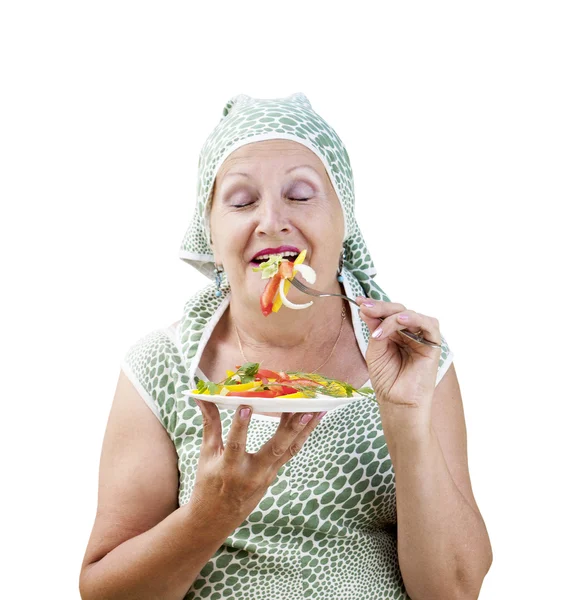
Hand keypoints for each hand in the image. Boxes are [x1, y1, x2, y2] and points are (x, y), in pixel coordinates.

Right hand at [190, 401, 325, 520]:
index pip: (235, 446)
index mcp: (229, 469)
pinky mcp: (274, 474)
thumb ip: (209, 424)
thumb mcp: (206, 454)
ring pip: (289, 450)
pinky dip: (302, 436)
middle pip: (275, 449)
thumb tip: (201, 397)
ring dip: (304, 430)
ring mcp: (267, 475)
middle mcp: (252, 474)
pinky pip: (291, 453)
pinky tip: (311, 421)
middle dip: (290, 428)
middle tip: (303, 408)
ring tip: (317, 410)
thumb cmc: (208, 483)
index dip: (240, 426)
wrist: (217, 518)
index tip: (245, 406)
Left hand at [355, 297, 441, 413]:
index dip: (374, 306)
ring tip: (380, 326)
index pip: (386, 313)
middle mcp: (408, 332)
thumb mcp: (375, 350)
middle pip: (398, 310)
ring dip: (394, 316)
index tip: (360, 302)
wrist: (397, 401)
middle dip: (381, 308)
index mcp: (394, 332)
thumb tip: (367, 308)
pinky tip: (401, 322)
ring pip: (411, 314)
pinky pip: (429, 324)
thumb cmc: (386, 379)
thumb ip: (375, 329)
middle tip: (366, 308)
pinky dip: (415, 319)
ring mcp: (421, 336)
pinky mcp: (433, 344)